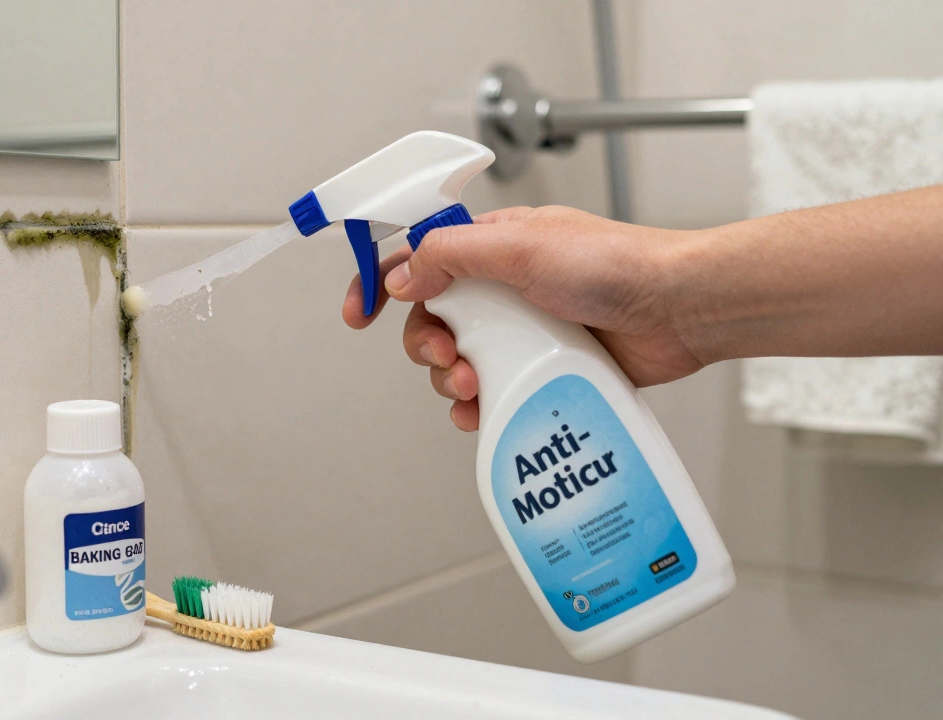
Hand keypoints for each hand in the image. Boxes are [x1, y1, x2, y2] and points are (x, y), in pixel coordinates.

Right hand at [342, 205, 706, 431]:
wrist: (680, 311)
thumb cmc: (618, 265)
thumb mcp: (523, 246)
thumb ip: (453, 255)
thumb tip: (402, 276)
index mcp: (493, 246)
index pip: (419, 258)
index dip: (381, 282)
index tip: (360, 314)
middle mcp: (503, 288)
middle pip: (431, 319)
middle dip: (428, 343)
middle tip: (451, 356)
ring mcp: (523, 330)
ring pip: (458, 361)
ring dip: (452, 379)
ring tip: (477, 385)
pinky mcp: (544, 368)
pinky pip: (494, 392)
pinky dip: (480, 407)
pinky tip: (486, 412)